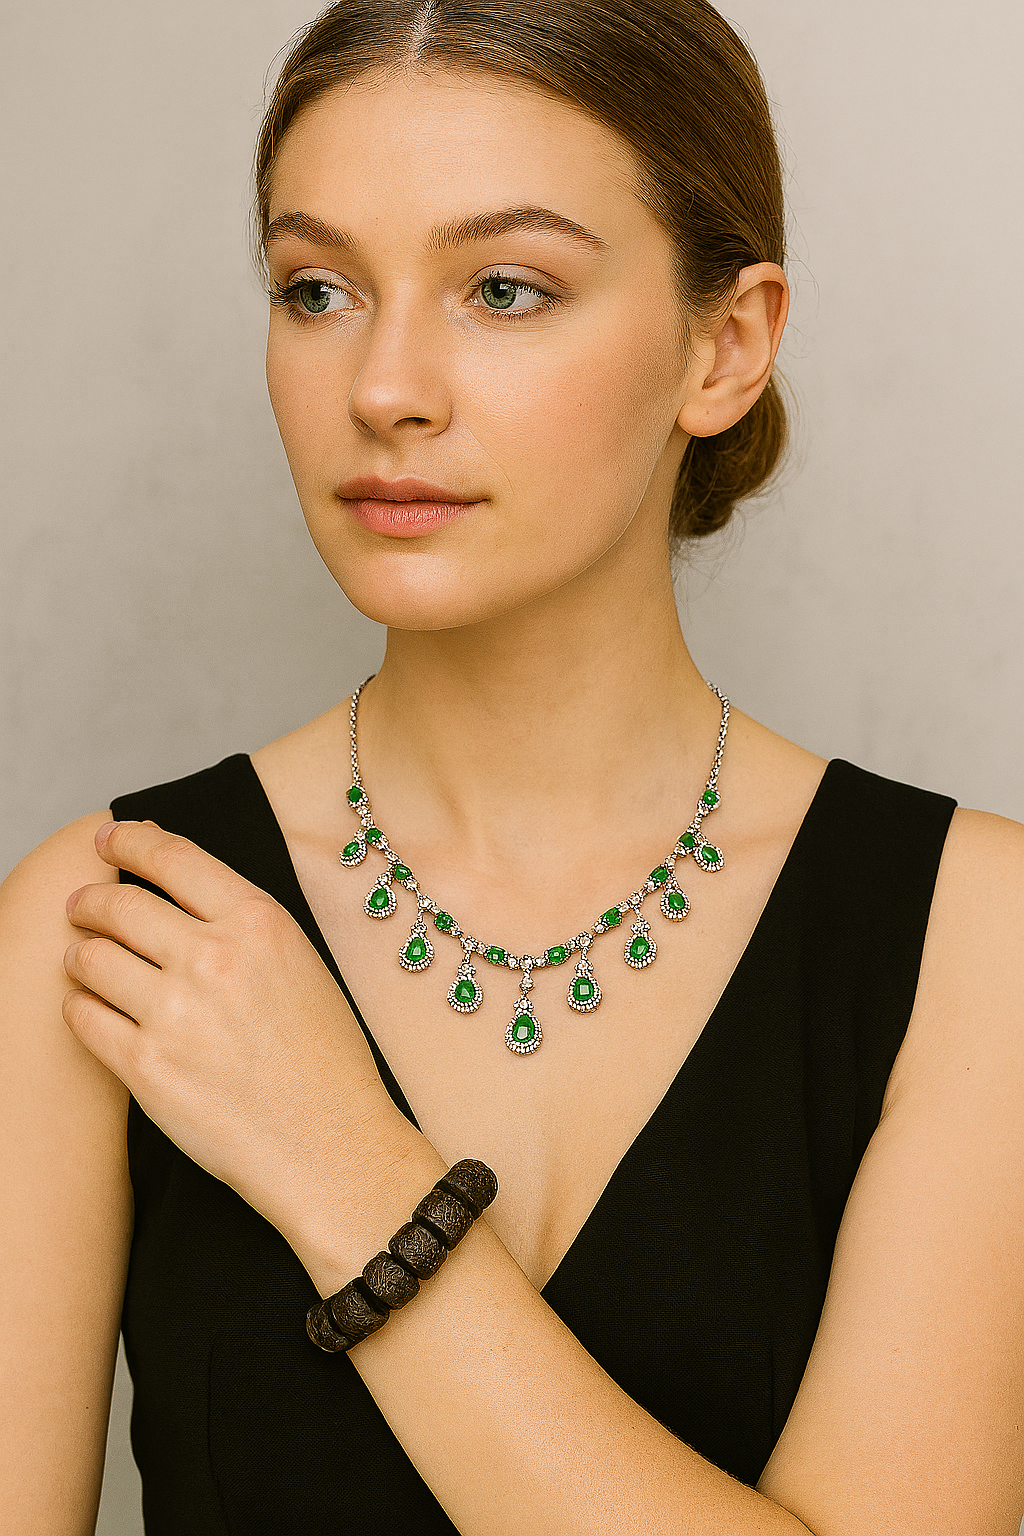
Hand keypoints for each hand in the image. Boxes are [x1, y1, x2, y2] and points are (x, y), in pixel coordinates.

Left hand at [62, 819, 407, 1242]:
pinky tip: (94, 1007)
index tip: (111, 838)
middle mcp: (213, 957)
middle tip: (83, 906)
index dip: (130, 840)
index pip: (173, 857)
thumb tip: (179, 895)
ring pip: (90, 957)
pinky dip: (80, 1005)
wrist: (331, 1145)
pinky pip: (83, 1016)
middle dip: (91, 901)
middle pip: (119, 904)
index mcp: (258, 922)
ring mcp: (174, 1011)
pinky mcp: (145, 1066)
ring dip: (80, 953)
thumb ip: (243, 924)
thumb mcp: (302, 963)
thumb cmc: (325, 1060)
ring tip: (85, 959)